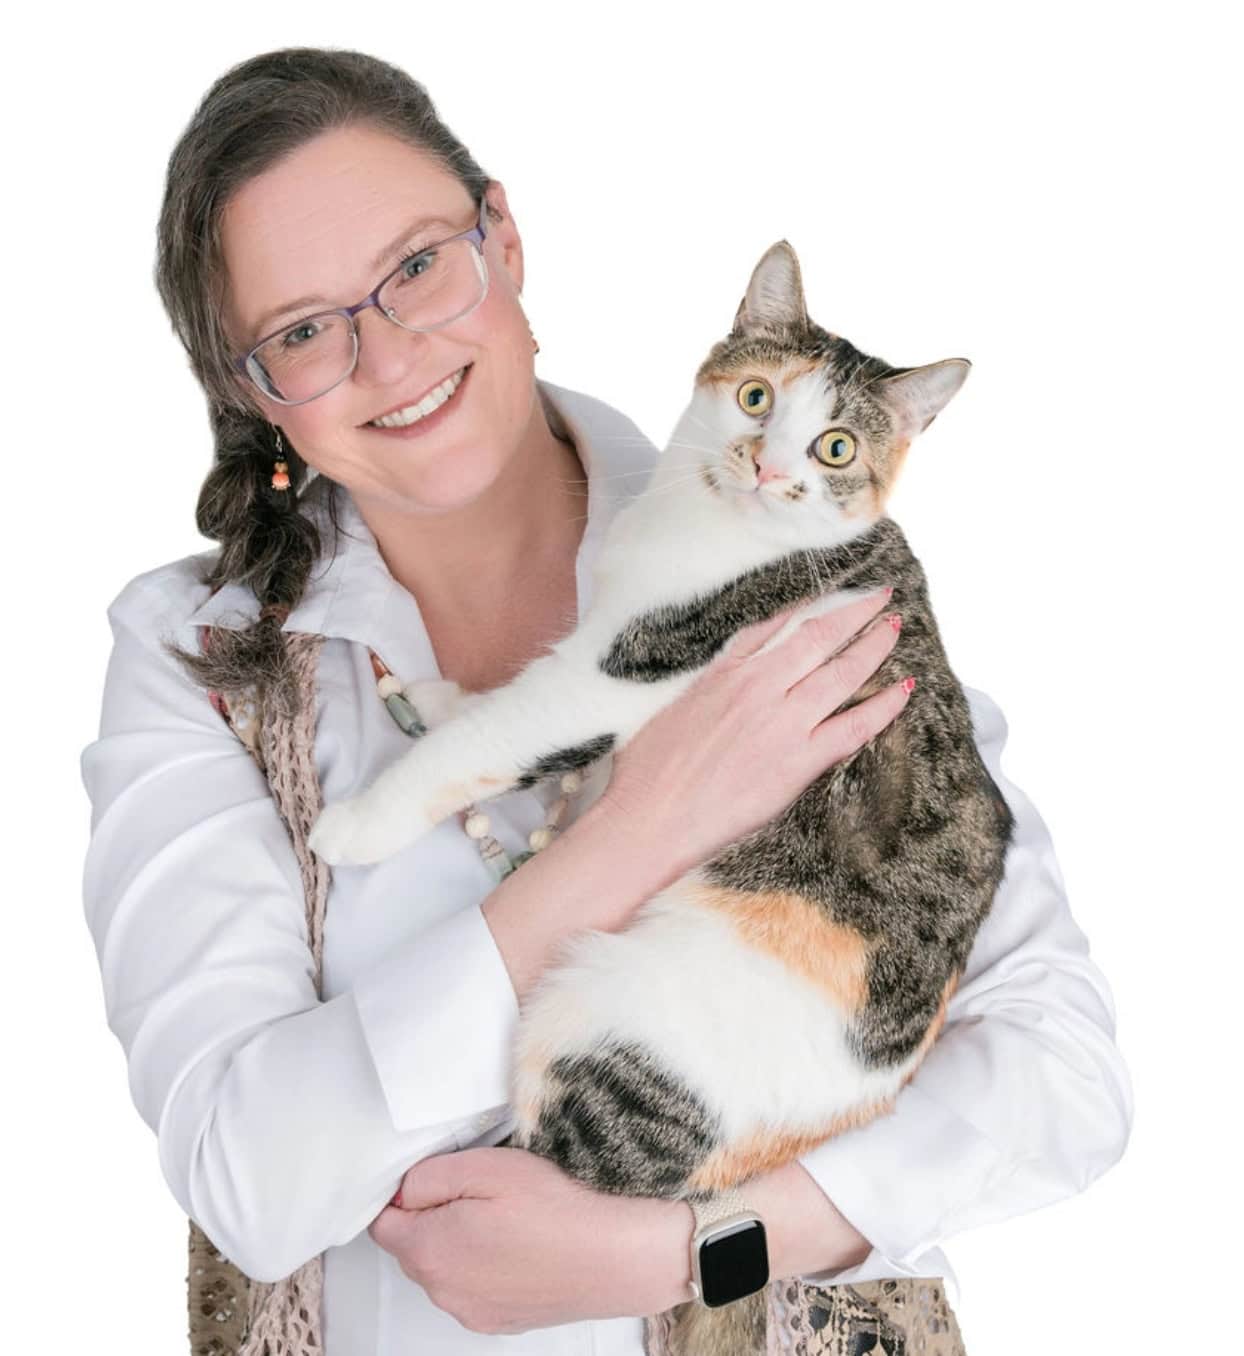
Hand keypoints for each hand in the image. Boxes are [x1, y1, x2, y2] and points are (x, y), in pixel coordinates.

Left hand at [369, 1147, 689, 1333]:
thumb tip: (405, 1190)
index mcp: (429, 1250)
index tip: (437, 1179)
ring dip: (460, 1243)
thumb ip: (429, 1177)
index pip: (383, 1222)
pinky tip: (520, 1245)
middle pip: (412, 1247)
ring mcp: (471, 1311)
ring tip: (506, 1218)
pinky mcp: (499, 1321)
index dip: (404, 1195)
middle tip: (480, 1192)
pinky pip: (474, 1288)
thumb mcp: (483, 1167)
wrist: (610, 1256)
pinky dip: (486, 1267)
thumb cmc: (552, 1209)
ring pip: (444, 1270)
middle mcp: (442, 1291)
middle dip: (433, 1217)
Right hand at [600, 586, 908, 878]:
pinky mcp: (798, 761)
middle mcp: (758, 687)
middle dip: (855, 613)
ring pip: (842, 672)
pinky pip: (854, 726)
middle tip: (881, 597)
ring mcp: (781, 722)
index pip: (777, 625)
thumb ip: (710, 686)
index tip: (830, 595)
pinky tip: (904, 688)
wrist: (649, 816)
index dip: (810, 606)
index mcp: (725, 672)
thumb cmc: (647, 771)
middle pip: (818, 637)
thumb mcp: (675, 707)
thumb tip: (726, 679)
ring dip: (874, 646)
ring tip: (895, 628)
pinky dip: (884, 705)